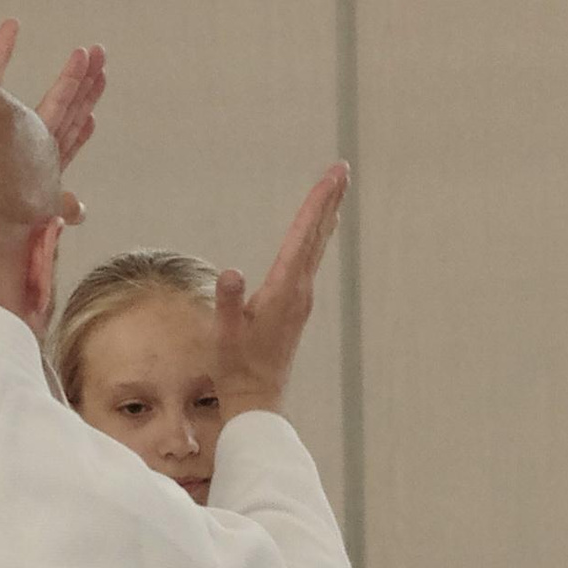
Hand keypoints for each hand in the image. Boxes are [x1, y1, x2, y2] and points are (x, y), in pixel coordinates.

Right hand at [215, 163, 349, 419]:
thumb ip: (229, 304)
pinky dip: (317, 237)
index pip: (304, 236)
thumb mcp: (226, 335)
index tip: (333, 175)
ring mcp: (301, 299)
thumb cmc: (237, 367)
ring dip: (326, 215)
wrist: (256, 399)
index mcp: (284, 290)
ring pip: (318, 247)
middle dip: (329, 200)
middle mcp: (300, 291)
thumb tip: (231, 273)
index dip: (317, 203)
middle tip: (341, 169)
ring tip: (334, 189)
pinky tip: (320, 229)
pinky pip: (311, 260)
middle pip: (318, 235)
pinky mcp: (297, 306)